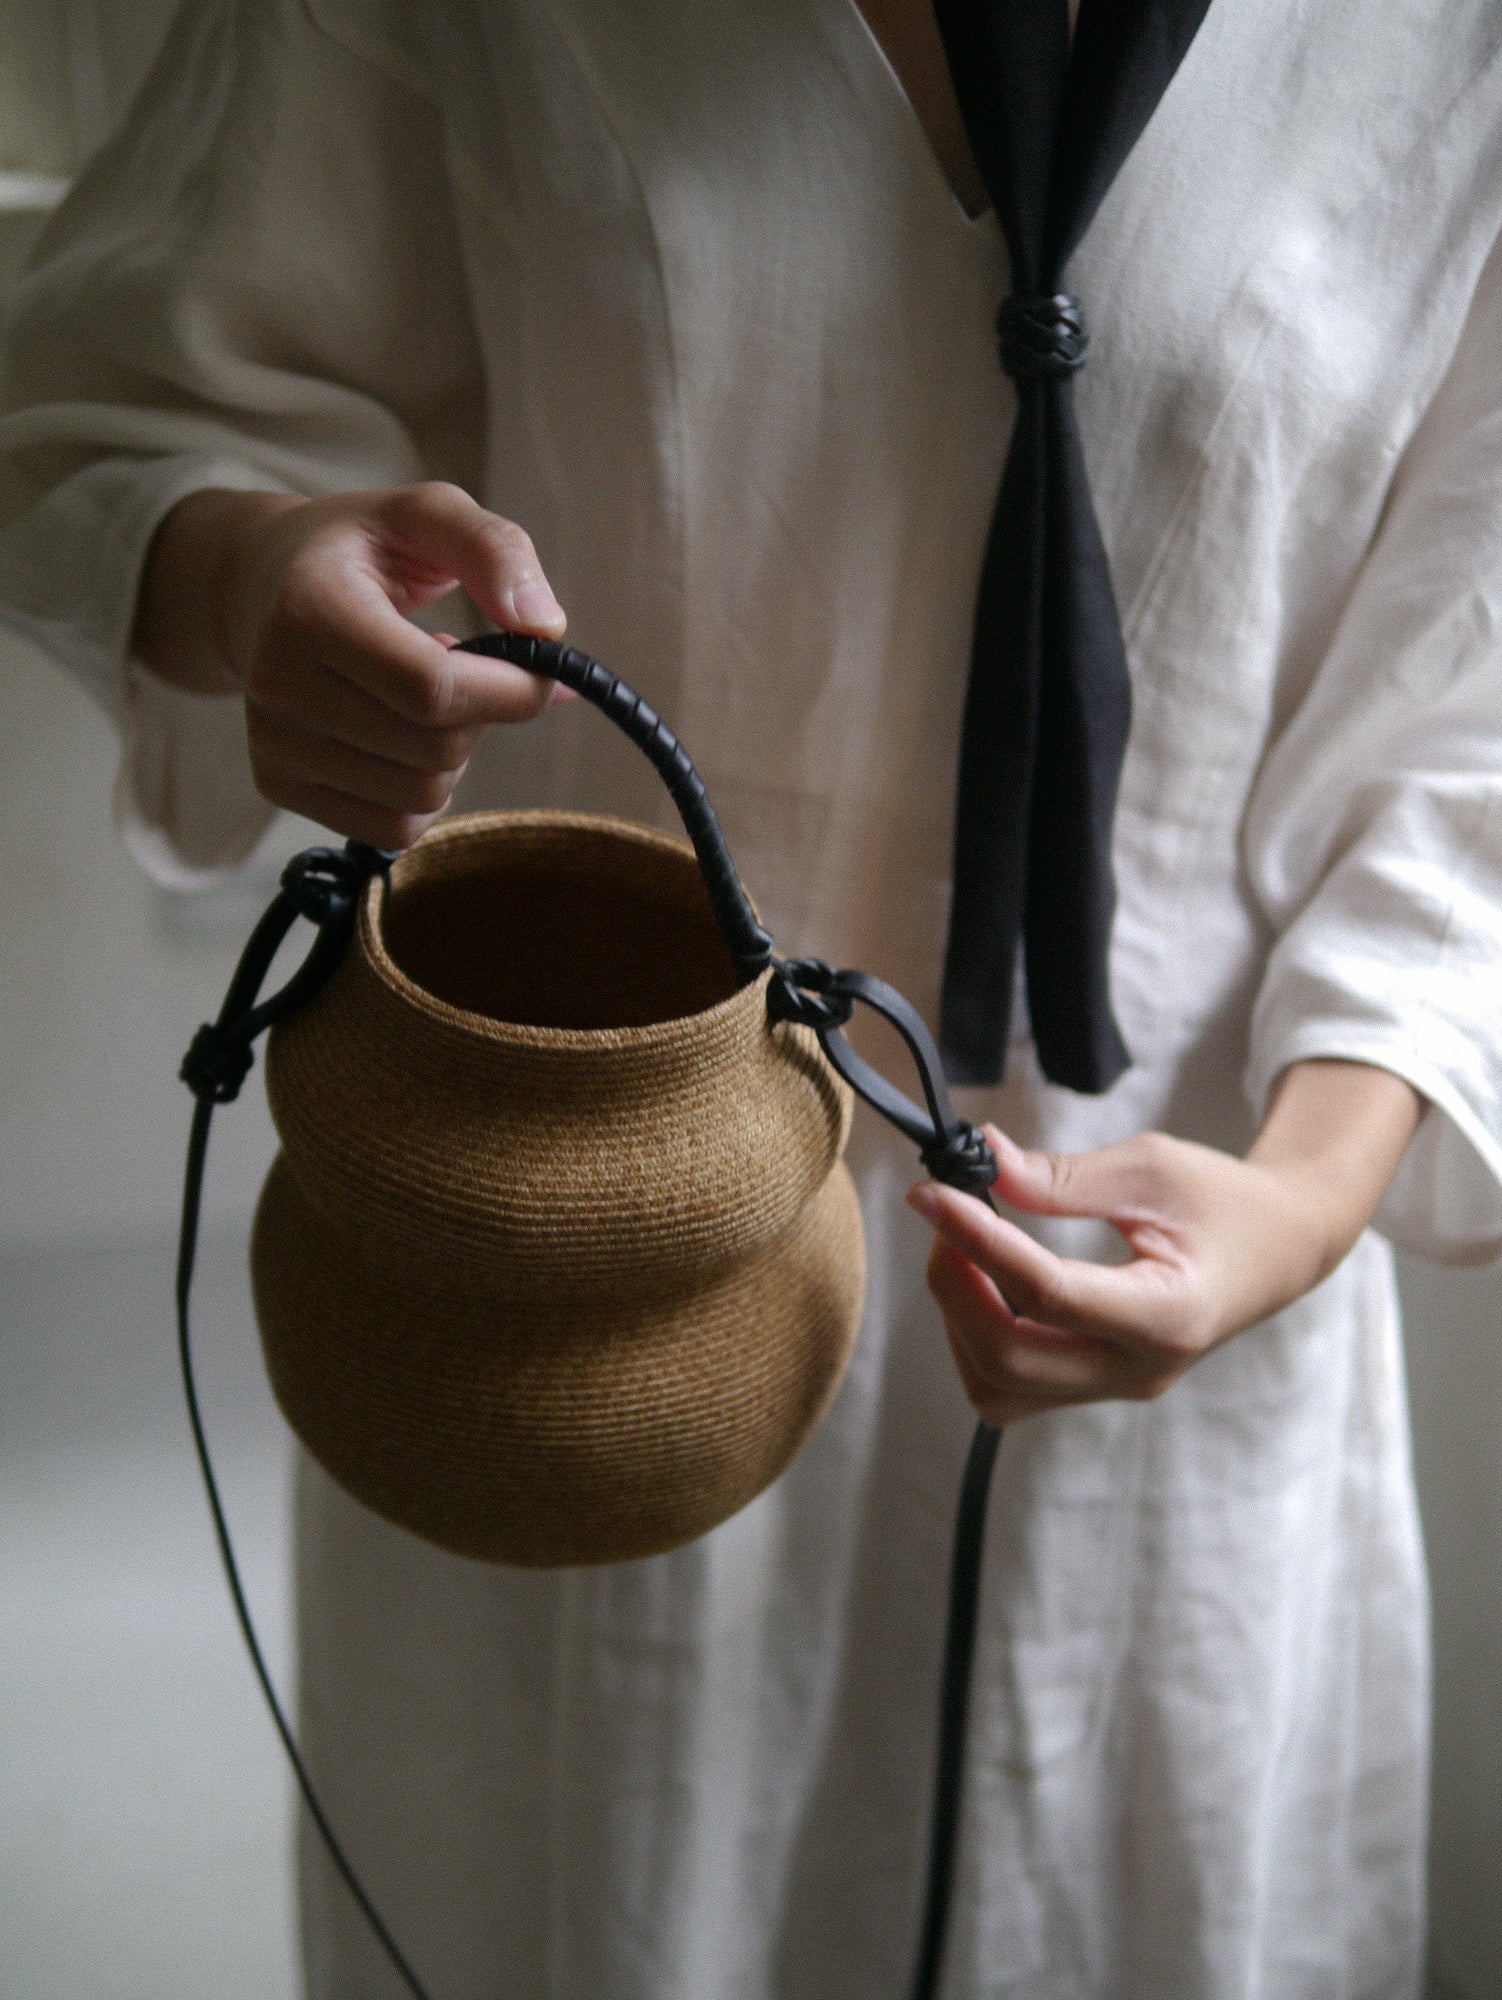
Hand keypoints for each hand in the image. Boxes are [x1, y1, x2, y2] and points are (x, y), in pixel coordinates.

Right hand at [133, 482, 569, 847]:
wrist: (259, 584)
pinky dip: (421, 792)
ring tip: (421, 695)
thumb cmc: (360, 548)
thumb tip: (546, 630)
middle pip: (435, 750)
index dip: (510, 690)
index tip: (542, 669)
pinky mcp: (278, 786)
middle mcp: (277, 684)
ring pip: (420, 797)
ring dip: (453, 755)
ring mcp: (272, 744)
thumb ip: (495, 551)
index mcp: (309, 610)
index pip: (432, 689)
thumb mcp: (428, 513)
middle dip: (481, 715)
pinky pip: (393, 828)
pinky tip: (401, 735)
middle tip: (464, 667)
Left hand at [908, 1060, 1421, 1423]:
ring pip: (998, 1388)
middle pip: (1008, 1358)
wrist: (1281, 1245)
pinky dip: (977, 1338)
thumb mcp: (1151, 1168)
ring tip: (967, 1248)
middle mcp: (1140, 1370)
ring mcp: (1117, 1387)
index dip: (976, 1241)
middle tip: (946, 1215)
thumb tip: (982, 1159)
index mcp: (1168, 1315)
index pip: (1046, 1293)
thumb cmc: (1224, 1201)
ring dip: (959, 1320)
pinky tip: (988, 1280)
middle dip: (954, 1285)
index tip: (931, 1193)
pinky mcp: (1097, 1385)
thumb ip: (1062, 1176)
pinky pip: (1011, 1387)